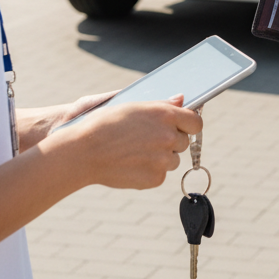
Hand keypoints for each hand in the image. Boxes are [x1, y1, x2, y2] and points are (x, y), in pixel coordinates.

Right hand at [55, 94, 202, 189]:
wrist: (83, 151)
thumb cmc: (105, 123)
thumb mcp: (134, 106)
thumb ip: (162, 105)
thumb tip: (181, 100)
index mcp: (166, 114)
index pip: (195, 122)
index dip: (189, 124)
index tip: (182, 127)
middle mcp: (169, 136)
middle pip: (184, 141)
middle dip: (171, 141)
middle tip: (148, 139)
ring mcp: (163, 159)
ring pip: (173, 159)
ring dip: (160, 157)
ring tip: (135, 151)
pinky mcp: (155, 178)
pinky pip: (160, 174)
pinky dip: (149, 171)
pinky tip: (131, 164)